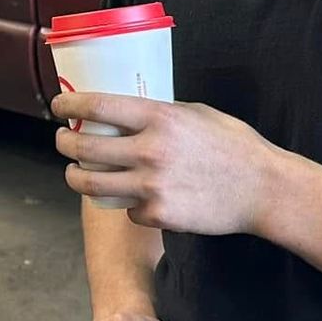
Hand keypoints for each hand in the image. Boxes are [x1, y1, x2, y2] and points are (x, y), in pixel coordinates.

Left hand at [52, 91, 283, 236]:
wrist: (264, 189)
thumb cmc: (234, 146)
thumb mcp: (197, 114)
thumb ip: (160, 114)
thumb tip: (126, 113)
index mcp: (159, 117)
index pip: (97, 106)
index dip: (68, 105)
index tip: (57, 106)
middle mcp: (150, 150)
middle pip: (84, 147)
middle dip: (63, 143)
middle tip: (61, 141)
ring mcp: (151, 185)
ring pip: (91, 184)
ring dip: (75, 177)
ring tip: (75, 172)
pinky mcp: (158, 215)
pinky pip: (126, 209)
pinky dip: (126, 204)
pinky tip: (134, 197)